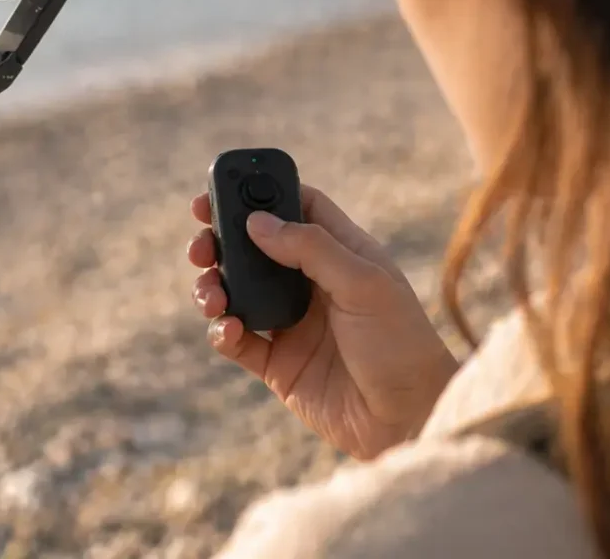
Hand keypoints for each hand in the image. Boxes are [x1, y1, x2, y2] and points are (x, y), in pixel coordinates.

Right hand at [188, 187, 458, 459]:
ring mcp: (292, 324)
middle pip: (253, 247)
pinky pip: (236, 340)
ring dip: (213, 287)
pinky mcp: (278, 364)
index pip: (296, 208)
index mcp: (340, 253)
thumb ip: (311, 248)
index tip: (220, 188)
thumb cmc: (402, 345)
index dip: (260, 193)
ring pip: (236, 291)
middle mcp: (312, 284)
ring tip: (212, 295)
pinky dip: (223, 332)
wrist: (409, 420)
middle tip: (201, 246)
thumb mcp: (364, 284)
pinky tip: (230, 330)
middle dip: (220, 241)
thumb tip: (257, 222)